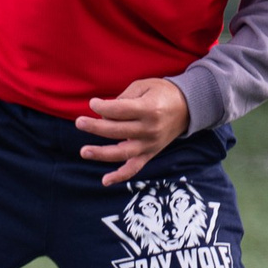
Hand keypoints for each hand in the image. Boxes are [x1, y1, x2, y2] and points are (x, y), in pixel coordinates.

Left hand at [74, 78, 189, 185]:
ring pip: (122, 152)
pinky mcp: (150, 153)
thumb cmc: (162, 92)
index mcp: (148, 109)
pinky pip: (134, 168)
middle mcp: (149, 129)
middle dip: (95, 127)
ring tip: (84, 151)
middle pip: (116, 130)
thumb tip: (103, 112)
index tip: (92, 103)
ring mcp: (150, 144)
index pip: (118, 111)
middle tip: (79, 122)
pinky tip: (105, 180)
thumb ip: (123, 98)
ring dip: (101, 153)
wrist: (188, 107)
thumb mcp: (143, 86)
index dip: (101, 107)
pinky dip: (120, 176)